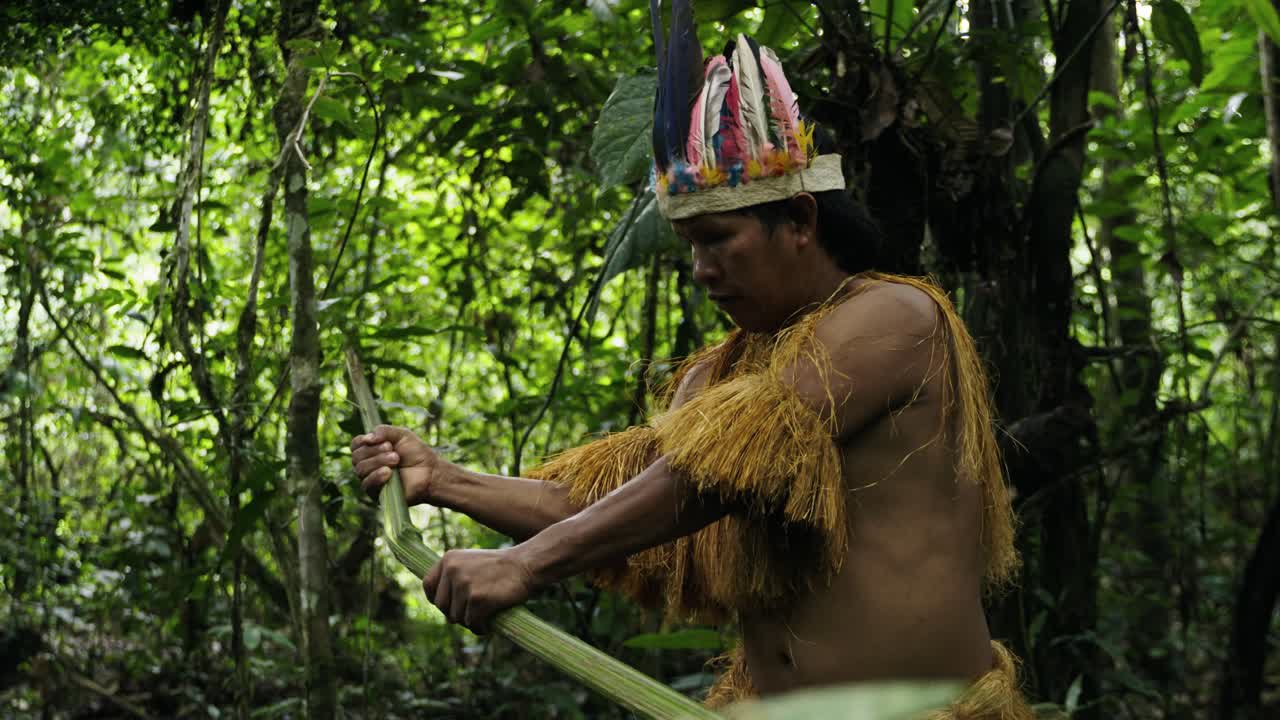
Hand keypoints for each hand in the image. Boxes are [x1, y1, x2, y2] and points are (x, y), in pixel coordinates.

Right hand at [350, 424, 444, 505]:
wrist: (430, 472)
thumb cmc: (416, 453)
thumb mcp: (402, 435)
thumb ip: (384, 431)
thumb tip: (367, 438)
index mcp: (371, 450)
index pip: (355, 445)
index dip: (361, 441)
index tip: (374, 439)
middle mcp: (368, 465)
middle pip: (357, 457)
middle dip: (375, 451)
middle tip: (394, 451)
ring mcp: (371, 480)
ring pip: (361, 469)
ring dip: (379, 461)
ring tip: (396, 459)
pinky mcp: (376, 494)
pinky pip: (367, 484)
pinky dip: (376, 476)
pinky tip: (388, 472)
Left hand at [423, 548, 538, 633]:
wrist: (526, 564)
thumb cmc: (501, 568)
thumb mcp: (471, 563)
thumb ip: (454, 578)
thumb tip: (442, 610)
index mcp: (449, 559)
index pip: (428, 586)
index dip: (437, 600)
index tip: (449, 606)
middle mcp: (453, 570)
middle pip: (441, 606)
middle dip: (455, 614)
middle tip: (471, 615)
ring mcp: (464, 584)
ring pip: (456, 617)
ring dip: (469, 621)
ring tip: (483, 618)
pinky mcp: (478, 599)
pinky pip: (472, 623)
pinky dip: (480, 628)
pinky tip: (488, 625)